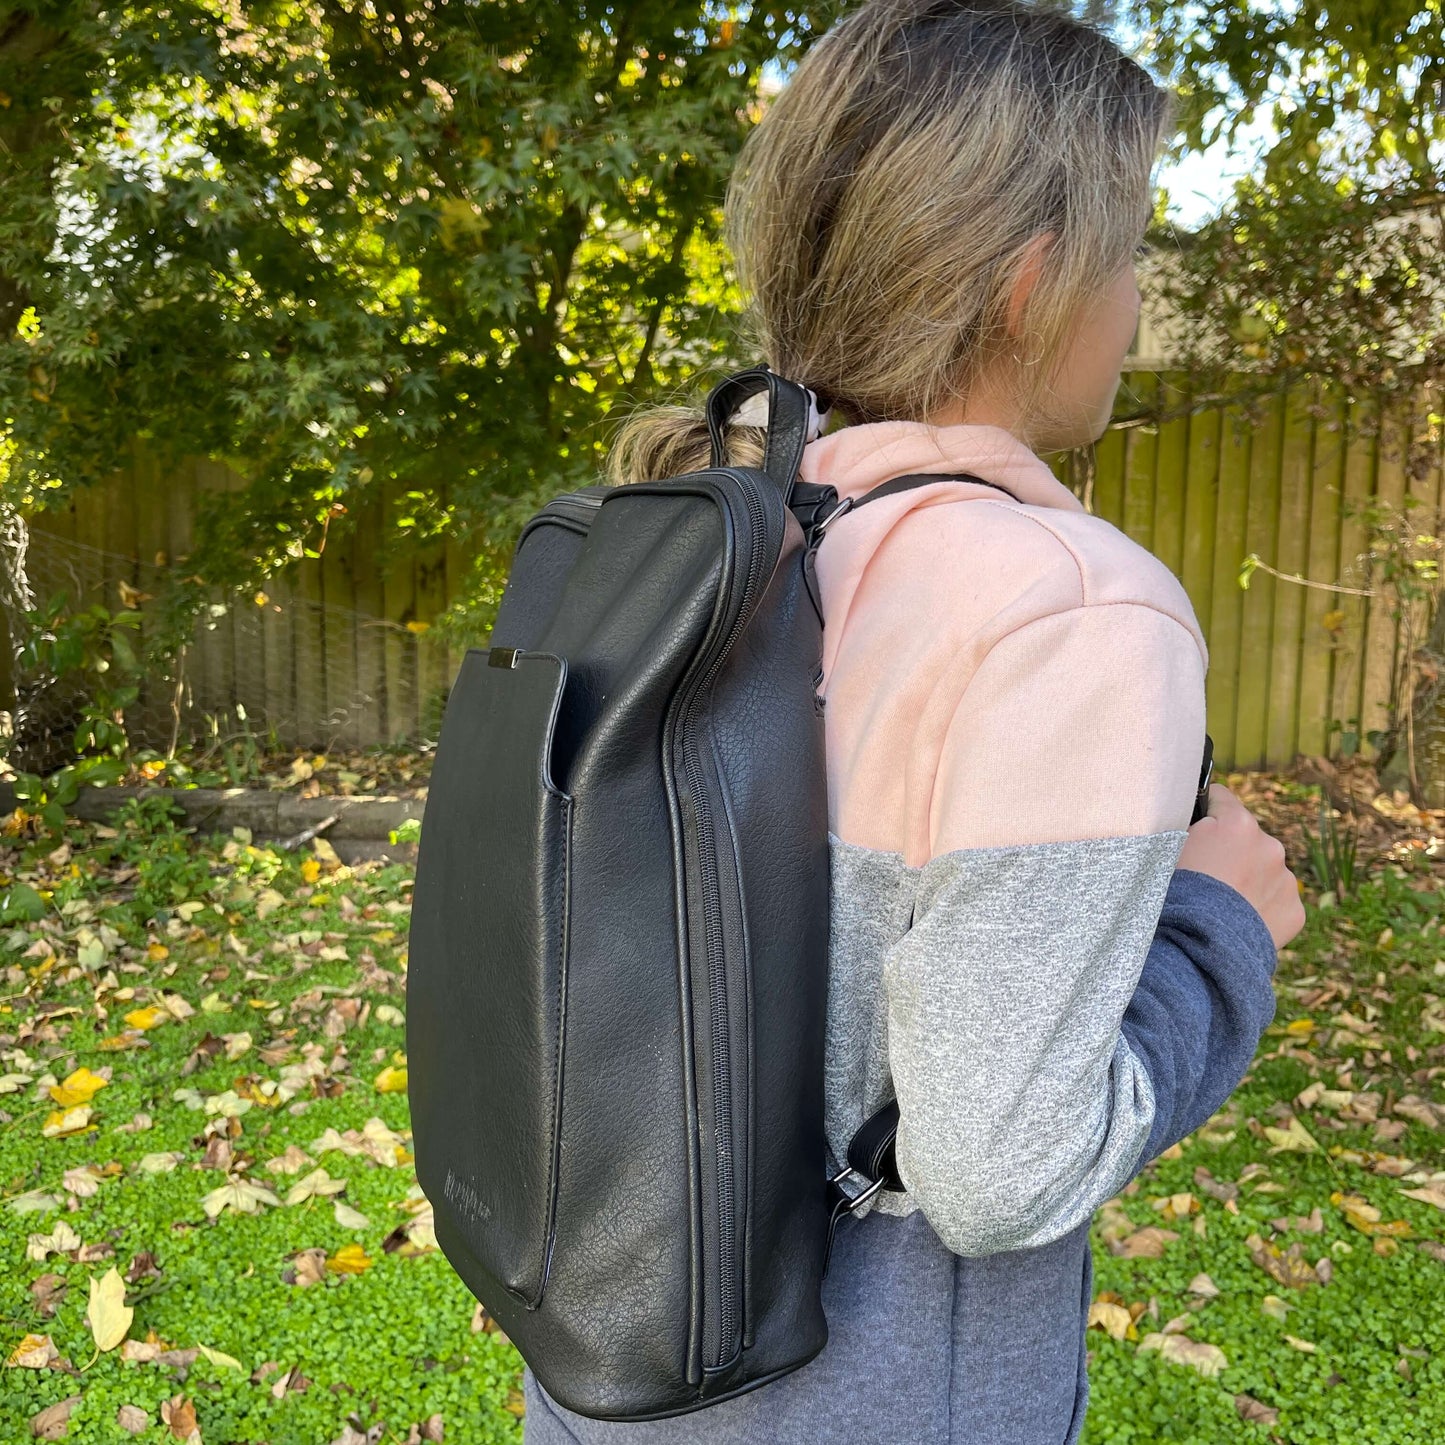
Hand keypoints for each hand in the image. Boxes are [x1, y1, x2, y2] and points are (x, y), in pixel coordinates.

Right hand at [1177, 783, 1305, 949]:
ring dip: (1246, 879)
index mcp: (1237, 823)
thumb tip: (1193, 821)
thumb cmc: (1173, 895)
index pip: (1220, 797)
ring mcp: (1286, 879)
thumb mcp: (1165, 849)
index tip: (1192, 828)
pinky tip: (1236, 920)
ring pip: (1263, 869)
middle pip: (1245, 837)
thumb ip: (1187, 828)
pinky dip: (1260, 907)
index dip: (1202, 812)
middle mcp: (1270, 845)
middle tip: (1203, 877)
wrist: (1198, 950)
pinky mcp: (1296, 910)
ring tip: (1219, 904)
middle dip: (1228, 851)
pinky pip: (1276, 900)